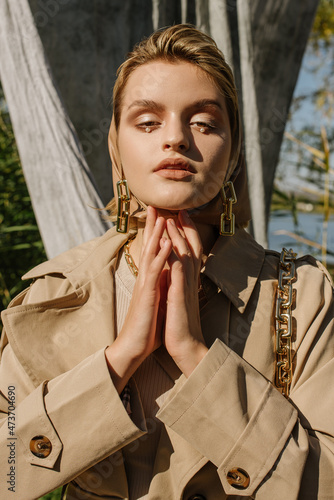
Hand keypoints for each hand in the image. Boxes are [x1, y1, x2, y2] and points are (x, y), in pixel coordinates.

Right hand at [105, 206, 171, 391]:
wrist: (133, 347)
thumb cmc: (145, 326)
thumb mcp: (155, 301)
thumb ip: (159, 285)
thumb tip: (165, 273)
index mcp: (151, 280)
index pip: (154, 251)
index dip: (157, 234)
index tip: (162, 216)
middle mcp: (146, 278)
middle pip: (150, 247)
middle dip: (153, 226)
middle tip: (154, 205)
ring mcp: (146, 285)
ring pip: (151, 254)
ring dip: (157, 234)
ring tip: (161, 215)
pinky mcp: (147, 294)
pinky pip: (155, 271)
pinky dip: (162, 255)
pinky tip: (168, 242)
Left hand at [164, 210, 207, 375]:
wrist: (186, 347)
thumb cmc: (181, 326)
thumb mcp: (179, 300)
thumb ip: (179, 284)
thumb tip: (175, 273)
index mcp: (188, 281)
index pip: (190, 252)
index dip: (186, 234)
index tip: (181, 218)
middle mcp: (189, 280)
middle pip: (190, 247)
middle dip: (184, 227)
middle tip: (179, 209)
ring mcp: (185, 286)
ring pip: (184, 254)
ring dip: (177, 235)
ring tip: (172, 217)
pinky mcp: (178, 294)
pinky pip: (176, 270)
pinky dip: (172, 254)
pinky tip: (167, 241)